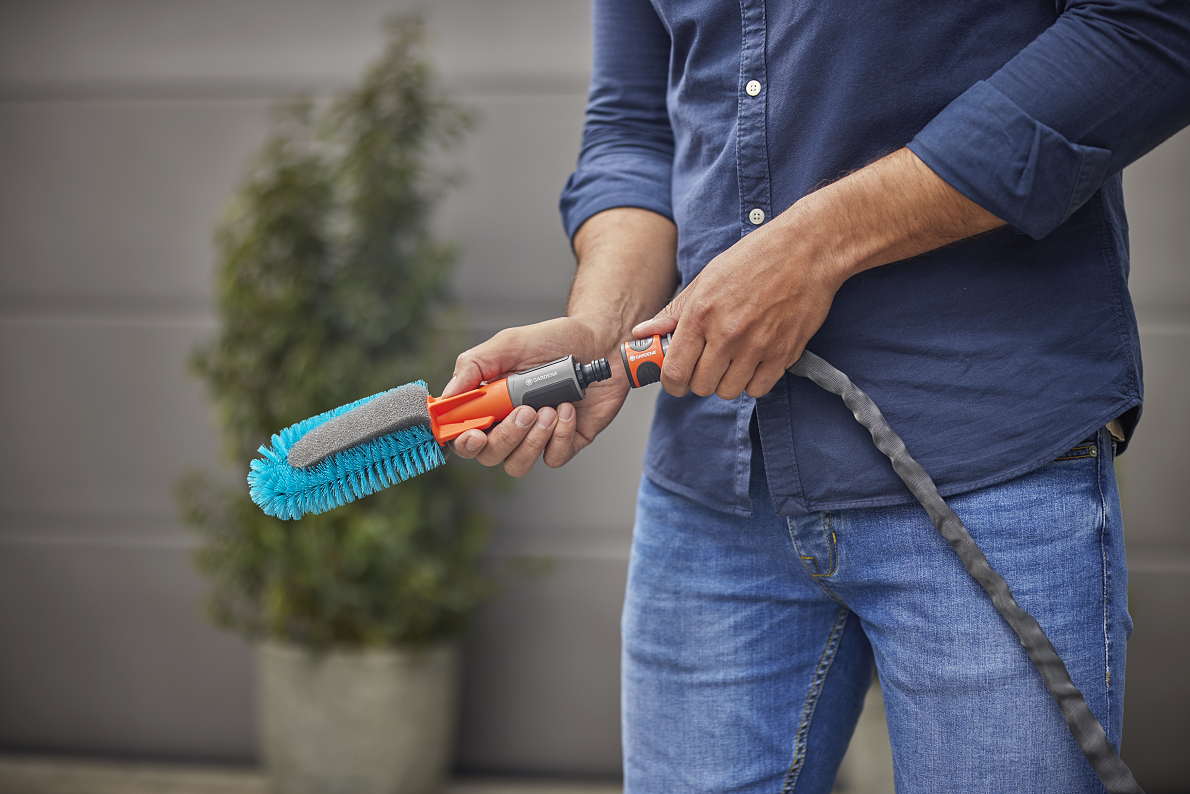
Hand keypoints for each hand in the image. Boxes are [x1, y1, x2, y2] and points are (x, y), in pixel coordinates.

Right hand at [441, 317, 629, 476]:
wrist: (599, 341)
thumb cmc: (553, 341)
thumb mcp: (509, 344)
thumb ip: (474, 366)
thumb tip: (447, 395)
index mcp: (490, 404)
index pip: (464, 434)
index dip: (463, 441)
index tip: (474, 433)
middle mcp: (510, 424)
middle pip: (490, 455)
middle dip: (505, 438)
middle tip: (525, 411)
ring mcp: (538, 436)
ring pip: (518, 464)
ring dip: (532, 440)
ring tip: (549, 409)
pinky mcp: (566, 442)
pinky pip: (554, 457)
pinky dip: (561, 436)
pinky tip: (568, 410)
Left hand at [633, 211, 844, 399]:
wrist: (806, 249)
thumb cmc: (756, 258)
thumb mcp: (706, 278)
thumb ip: (673, 312)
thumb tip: (643, 333)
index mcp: (701, 313)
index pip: (674, 371)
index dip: (671, 382)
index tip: (675, 379)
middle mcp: (727, 333)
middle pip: (700, 386)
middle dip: (699, 380)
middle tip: (706, 364)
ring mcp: (757, 346)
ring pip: (729, 391)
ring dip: (727, 381)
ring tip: (732, 360)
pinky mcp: (783, 354)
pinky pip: (758, 388)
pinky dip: (753, 381)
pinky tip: (754, 361)